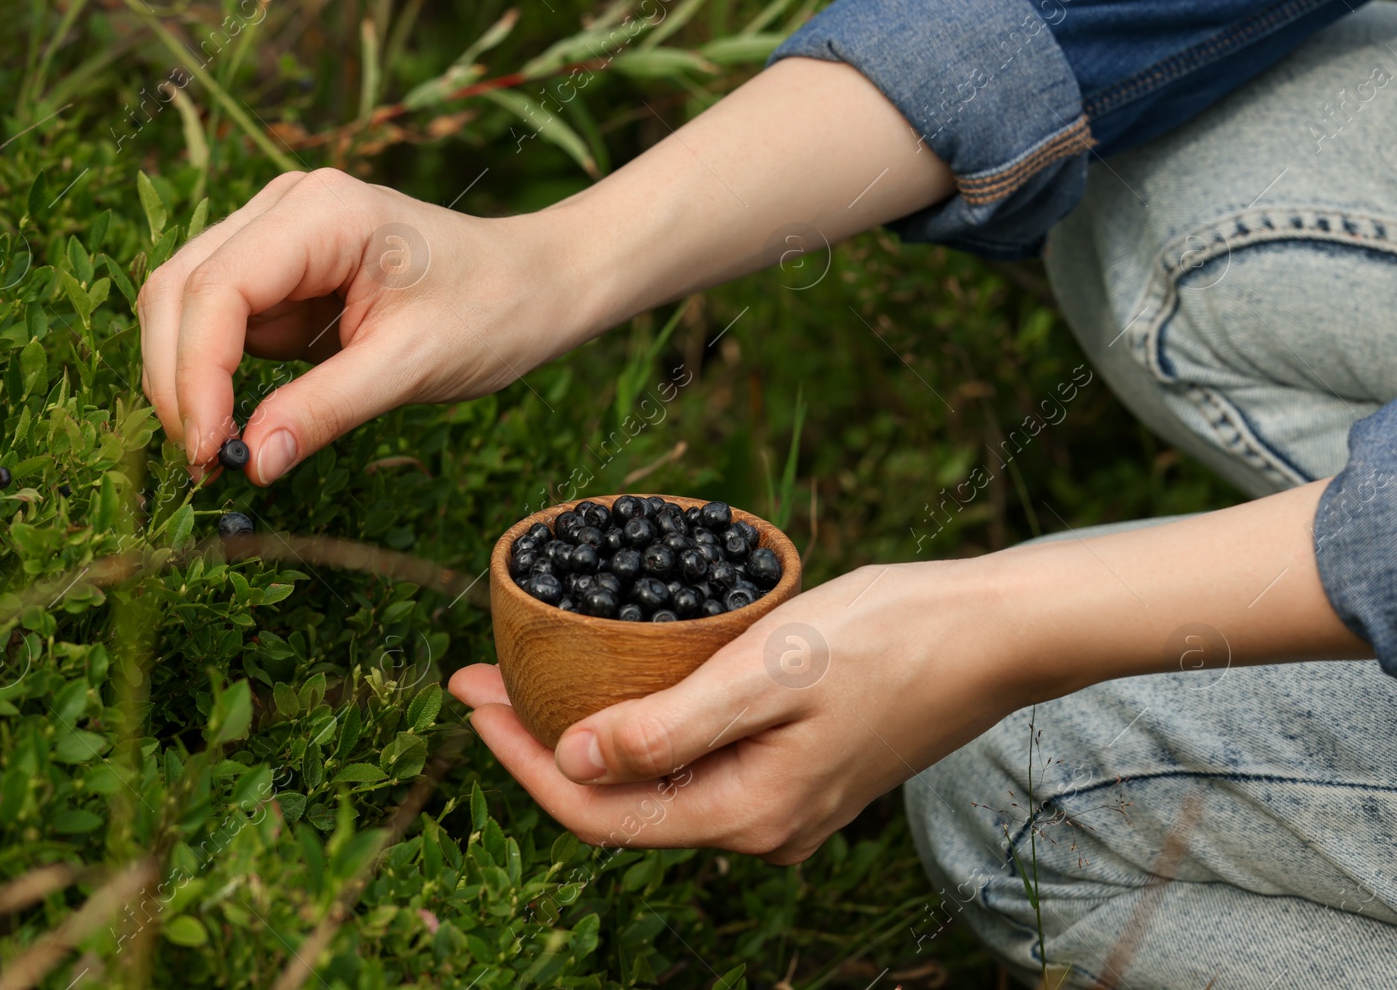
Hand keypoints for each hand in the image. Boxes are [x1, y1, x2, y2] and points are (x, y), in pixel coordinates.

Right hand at [137, 169, 593, 484]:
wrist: (536, 285)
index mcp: (321, 212)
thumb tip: (250, 464)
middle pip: (180, 289)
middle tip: (204, 464)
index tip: (207, 451)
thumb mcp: (415, 365)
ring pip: (187, 306)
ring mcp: (278, 236)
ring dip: (189, 380)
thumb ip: (328, 409)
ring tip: (220, 452)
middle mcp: (285, 209)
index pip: (218, 288)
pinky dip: (216, 377)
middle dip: (178, 379)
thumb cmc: (492, 309)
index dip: (197, 374)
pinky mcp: (283, 275)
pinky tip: (240, 425)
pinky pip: (223, 324)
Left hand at [450, 557, 1028, 863]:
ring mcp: (782, 804)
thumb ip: (667, 728)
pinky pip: (695, 764)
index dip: (521, 760)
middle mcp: (761, 828)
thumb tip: (570, 765)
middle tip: (481, 679)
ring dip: (588, 735)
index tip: (468, 698)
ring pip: (655, 783)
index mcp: (747, 814)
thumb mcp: (767, 671)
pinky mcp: (798, 772)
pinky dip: (641, 729)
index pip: (598, 811)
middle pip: (619, 803)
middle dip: (540, 744)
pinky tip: (617, 685)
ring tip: (530, 679)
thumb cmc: (888, 637)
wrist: (991, 632)